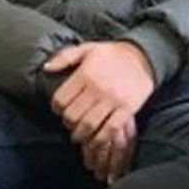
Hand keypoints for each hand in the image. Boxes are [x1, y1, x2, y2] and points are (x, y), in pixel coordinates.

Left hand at [45, 42, 155, 182]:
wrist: (143, 56)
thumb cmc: (112, 54)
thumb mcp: (87, 49)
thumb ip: (65, 57)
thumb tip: (46, 68)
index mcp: (85, 74)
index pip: (61, 99)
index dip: (56, 107)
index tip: (58, 109)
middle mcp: (98, 88)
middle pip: (73, 116)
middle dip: (67, 123)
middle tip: (69, 123)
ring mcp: (113, 100)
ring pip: (89, 125)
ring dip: (80, 134)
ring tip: (78, 134)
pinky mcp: (127, 109)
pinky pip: (109, 129)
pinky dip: (99, 138)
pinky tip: (94, 139)